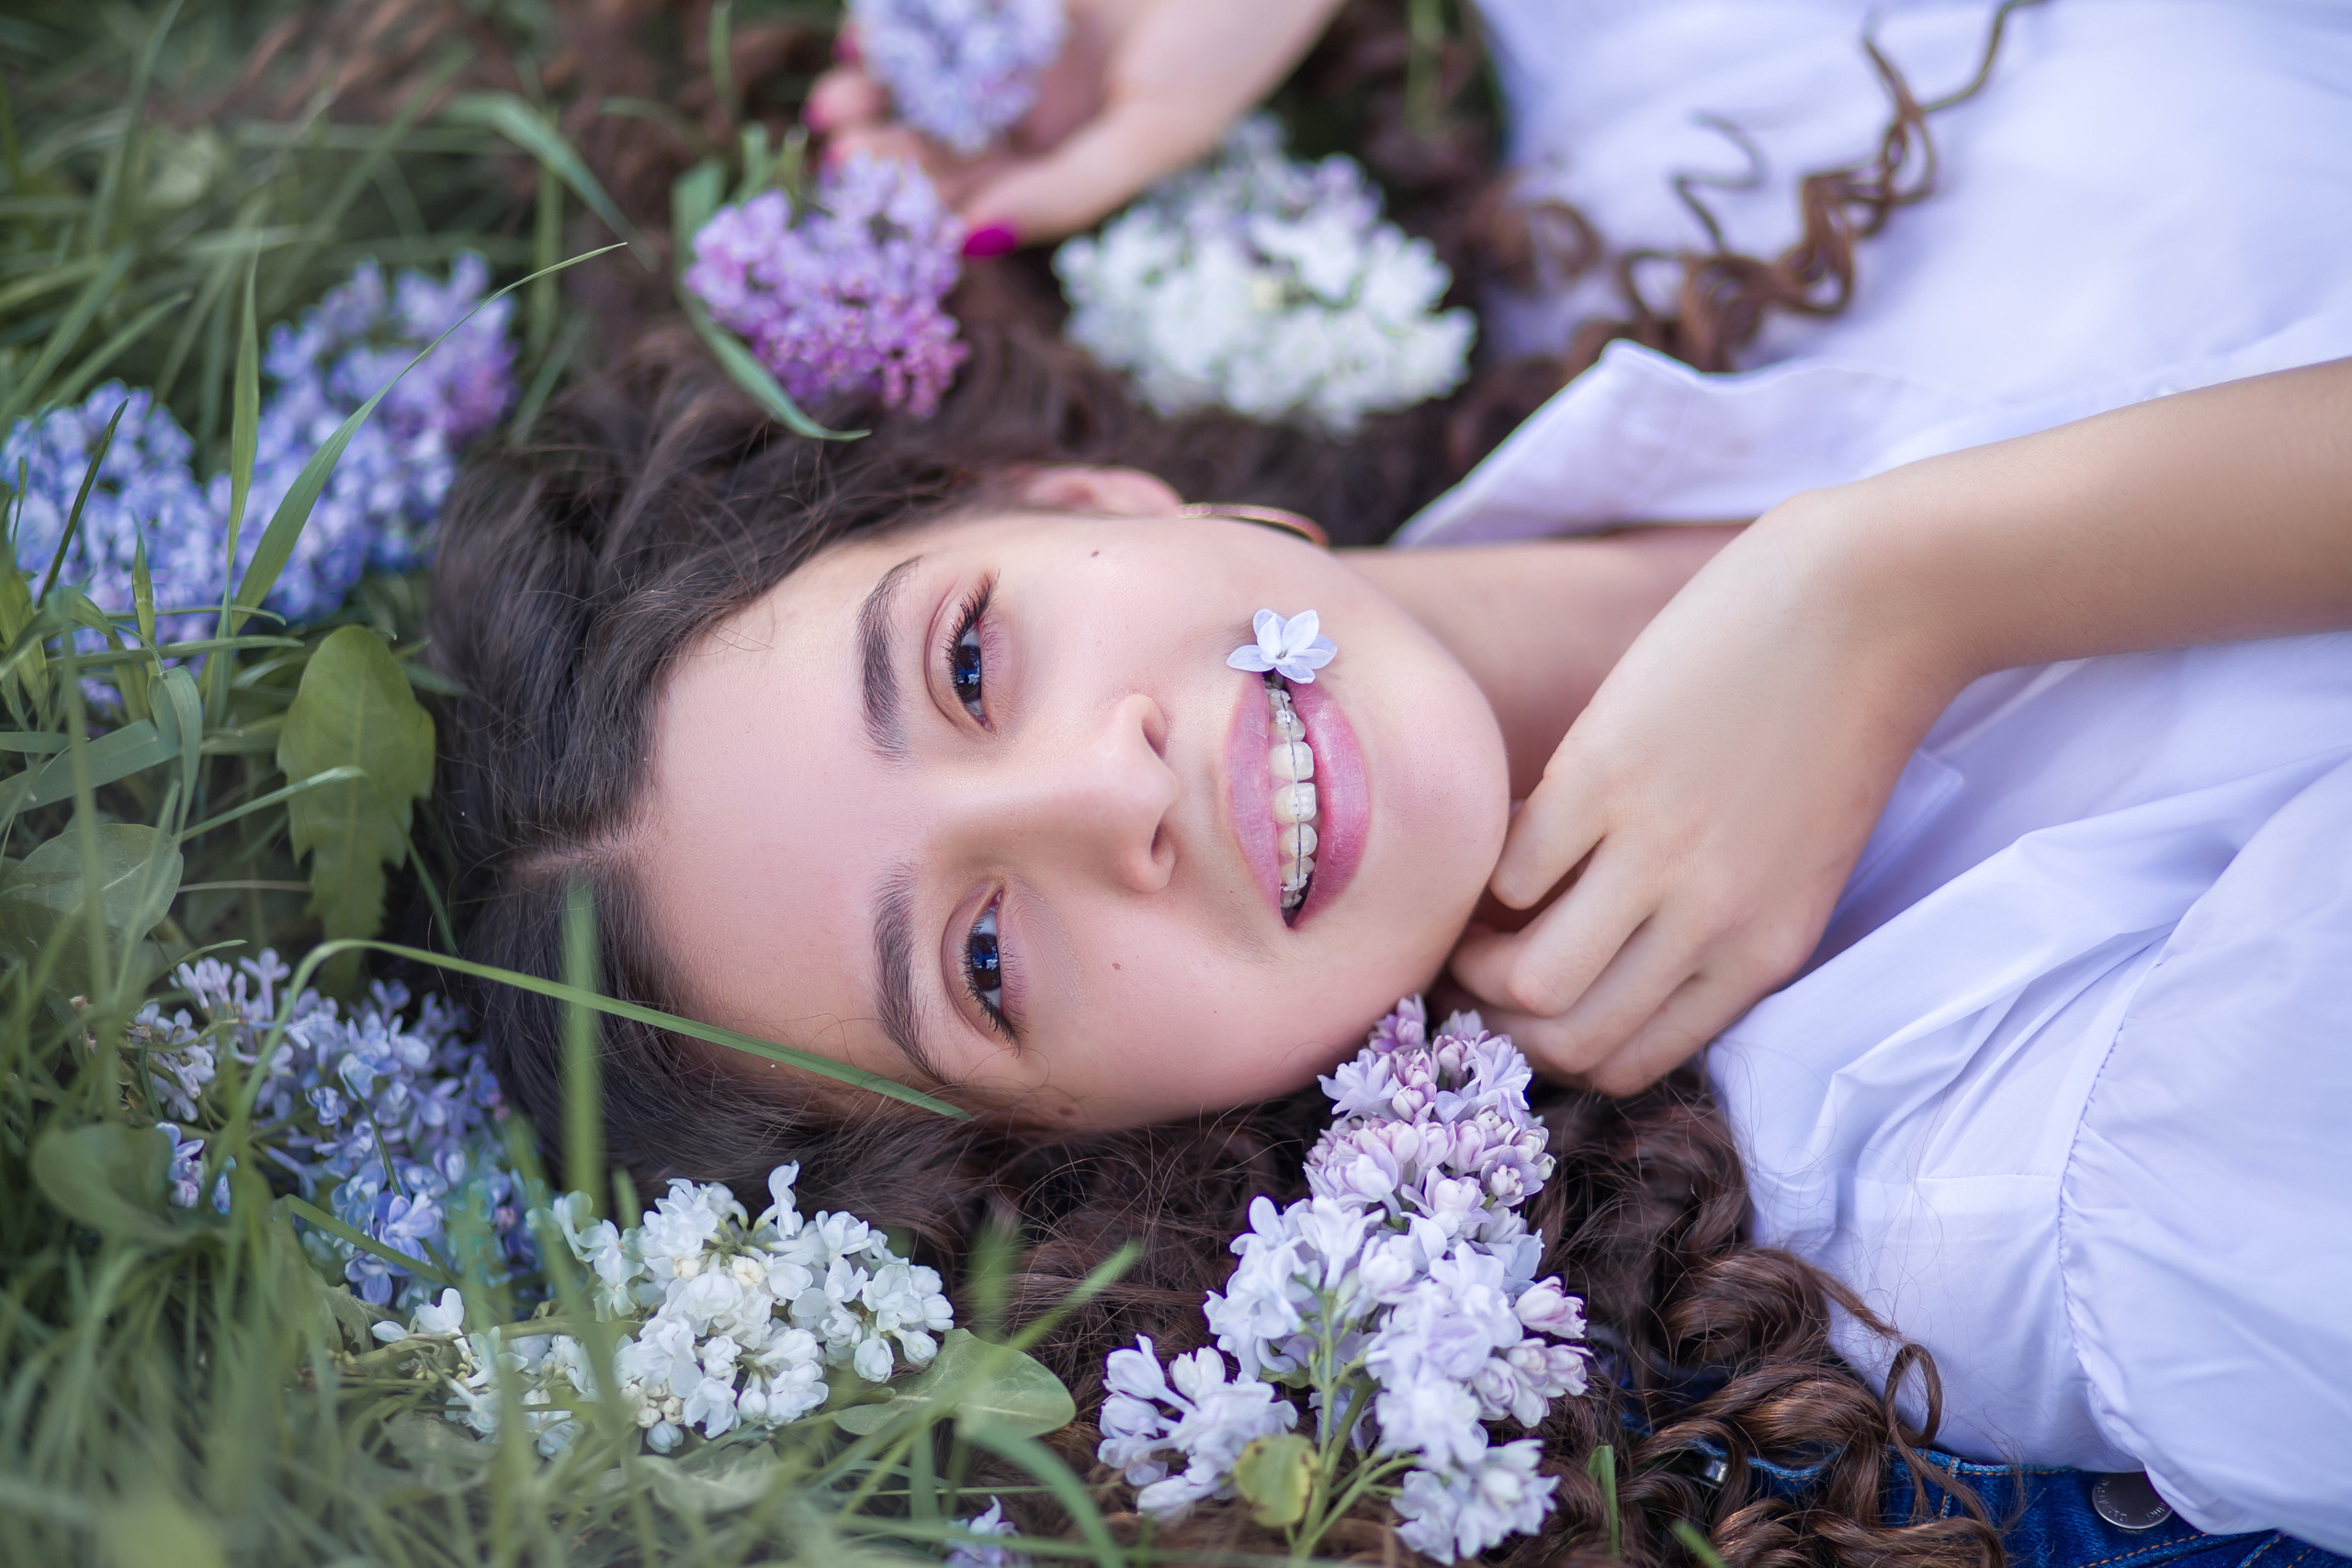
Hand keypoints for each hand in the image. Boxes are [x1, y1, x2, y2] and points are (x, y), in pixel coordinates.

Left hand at [807, 0, 1345, 245]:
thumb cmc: (1236, 32)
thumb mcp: (1165, 127)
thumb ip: (1074, 189)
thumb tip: (978, 244)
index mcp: (1080, 149)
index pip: (992, 192)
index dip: (930, 204)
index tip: (878, 204)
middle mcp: (1044, 96)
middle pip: (947, 136)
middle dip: (890, 147)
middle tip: (841, 145)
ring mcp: (1024, 31)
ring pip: (931, 71)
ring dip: (880, 87)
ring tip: (836, 96)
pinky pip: (947, 7)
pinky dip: (905, 19)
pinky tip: (869, 29)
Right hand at [1447, 497, 1967, 1094]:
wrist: (1871, 605)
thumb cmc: (1844, 719)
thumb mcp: (1801, 861)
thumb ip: (1720, 920)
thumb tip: (1605, 942)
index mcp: (1762, 954)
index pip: (1626, 1064)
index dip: (1554, 1044)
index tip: (1533, 996)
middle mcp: (1710, 925)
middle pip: (1568, 1041)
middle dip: (1503, 1015)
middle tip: (1488, 956)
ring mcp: (1657, 855)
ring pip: (1530, 981)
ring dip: (1481, 953)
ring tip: (1488, 907)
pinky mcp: (1606, 779)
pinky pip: (1514, 870)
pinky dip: (1496, 861)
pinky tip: (1523, 822)